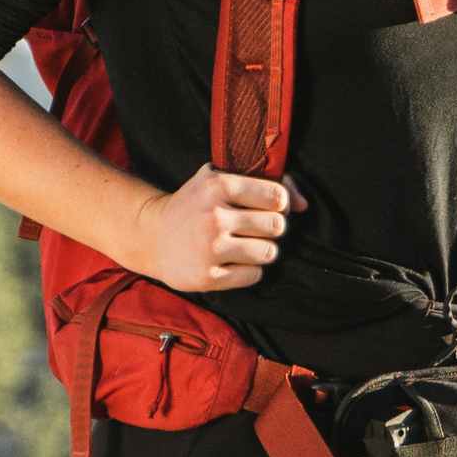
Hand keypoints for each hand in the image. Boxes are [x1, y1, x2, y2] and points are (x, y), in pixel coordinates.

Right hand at [130, 162, 309, 292]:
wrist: (151, 236)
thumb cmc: (194, 204)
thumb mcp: (218, 180)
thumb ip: (264, 183)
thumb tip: (305, 205)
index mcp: (217, 185)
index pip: (277, 196)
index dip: (280, 204)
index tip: (269, 208)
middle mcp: (214, 216)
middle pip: (277, 226)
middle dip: (272, 229)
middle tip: (256, 229)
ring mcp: (211, 248)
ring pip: (269, 252)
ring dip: (263, 251)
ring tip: (245, 246)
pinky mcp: (208, 277)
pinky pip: (254, 275)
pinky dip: (249, 270)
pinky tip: (232, 262)